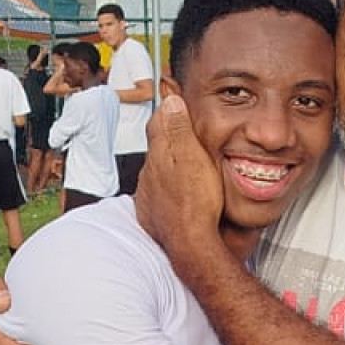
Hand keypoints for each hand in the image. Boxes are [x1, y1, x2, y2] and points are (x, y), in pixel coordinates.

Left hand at [134, 92, 223, 255]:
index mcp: (160, 155)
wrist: (190, 244)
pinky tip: (175, 192)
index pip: (158, 122)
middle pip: (155, 146)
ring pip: (154, 170)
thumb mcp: (195, 158)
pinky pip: (154, 193)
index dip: (166, 109)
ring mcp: (147, 194)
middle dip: (166, 135)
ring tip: (182, 161)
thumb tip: (171, 101)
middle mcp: (148, 173)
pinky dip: (163, 187)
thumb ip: (181, 129)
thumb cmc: (197, 203)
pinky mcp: (149, 213)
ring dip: (165, 163)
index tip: (173, 100)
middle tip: (181, 127)